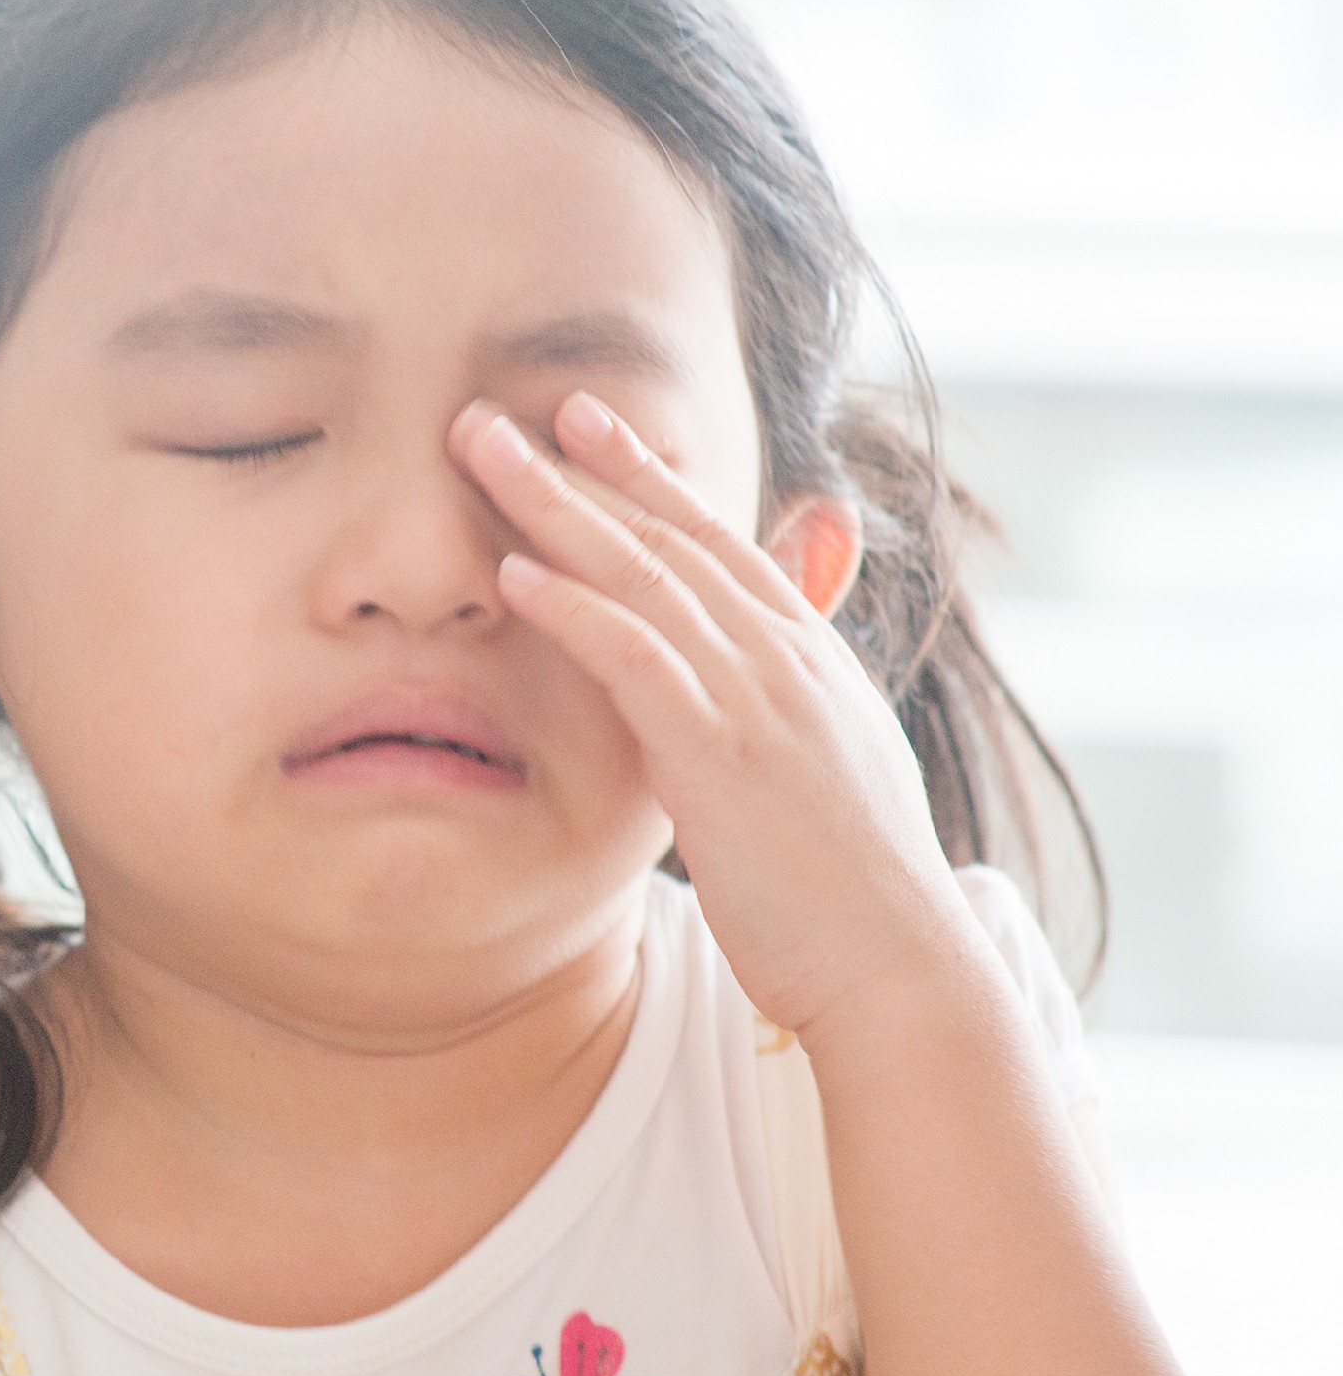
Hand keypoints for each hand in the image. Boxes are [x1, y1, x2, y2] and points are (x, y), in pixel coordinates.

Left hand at [452, 391, 967, 1042]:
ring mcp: (757, 702)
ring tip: (478, 454)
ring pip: (643, 577)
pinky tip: (513, 576)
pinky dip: (574, 611)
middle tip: (498, 408)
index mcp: (809, 659)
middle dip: (580, 466)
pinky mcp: (721, 758)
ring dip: (554, 508)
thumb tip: (773, 659)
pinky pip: (638, 661)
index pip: (717, 540)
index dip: (646, 475)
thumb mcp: (829, 767)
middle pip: (668, 538)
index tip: (584, 418)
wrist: (898, 967)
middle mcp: (786, 661)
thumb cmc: (850, 887)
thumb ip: (792, 693)